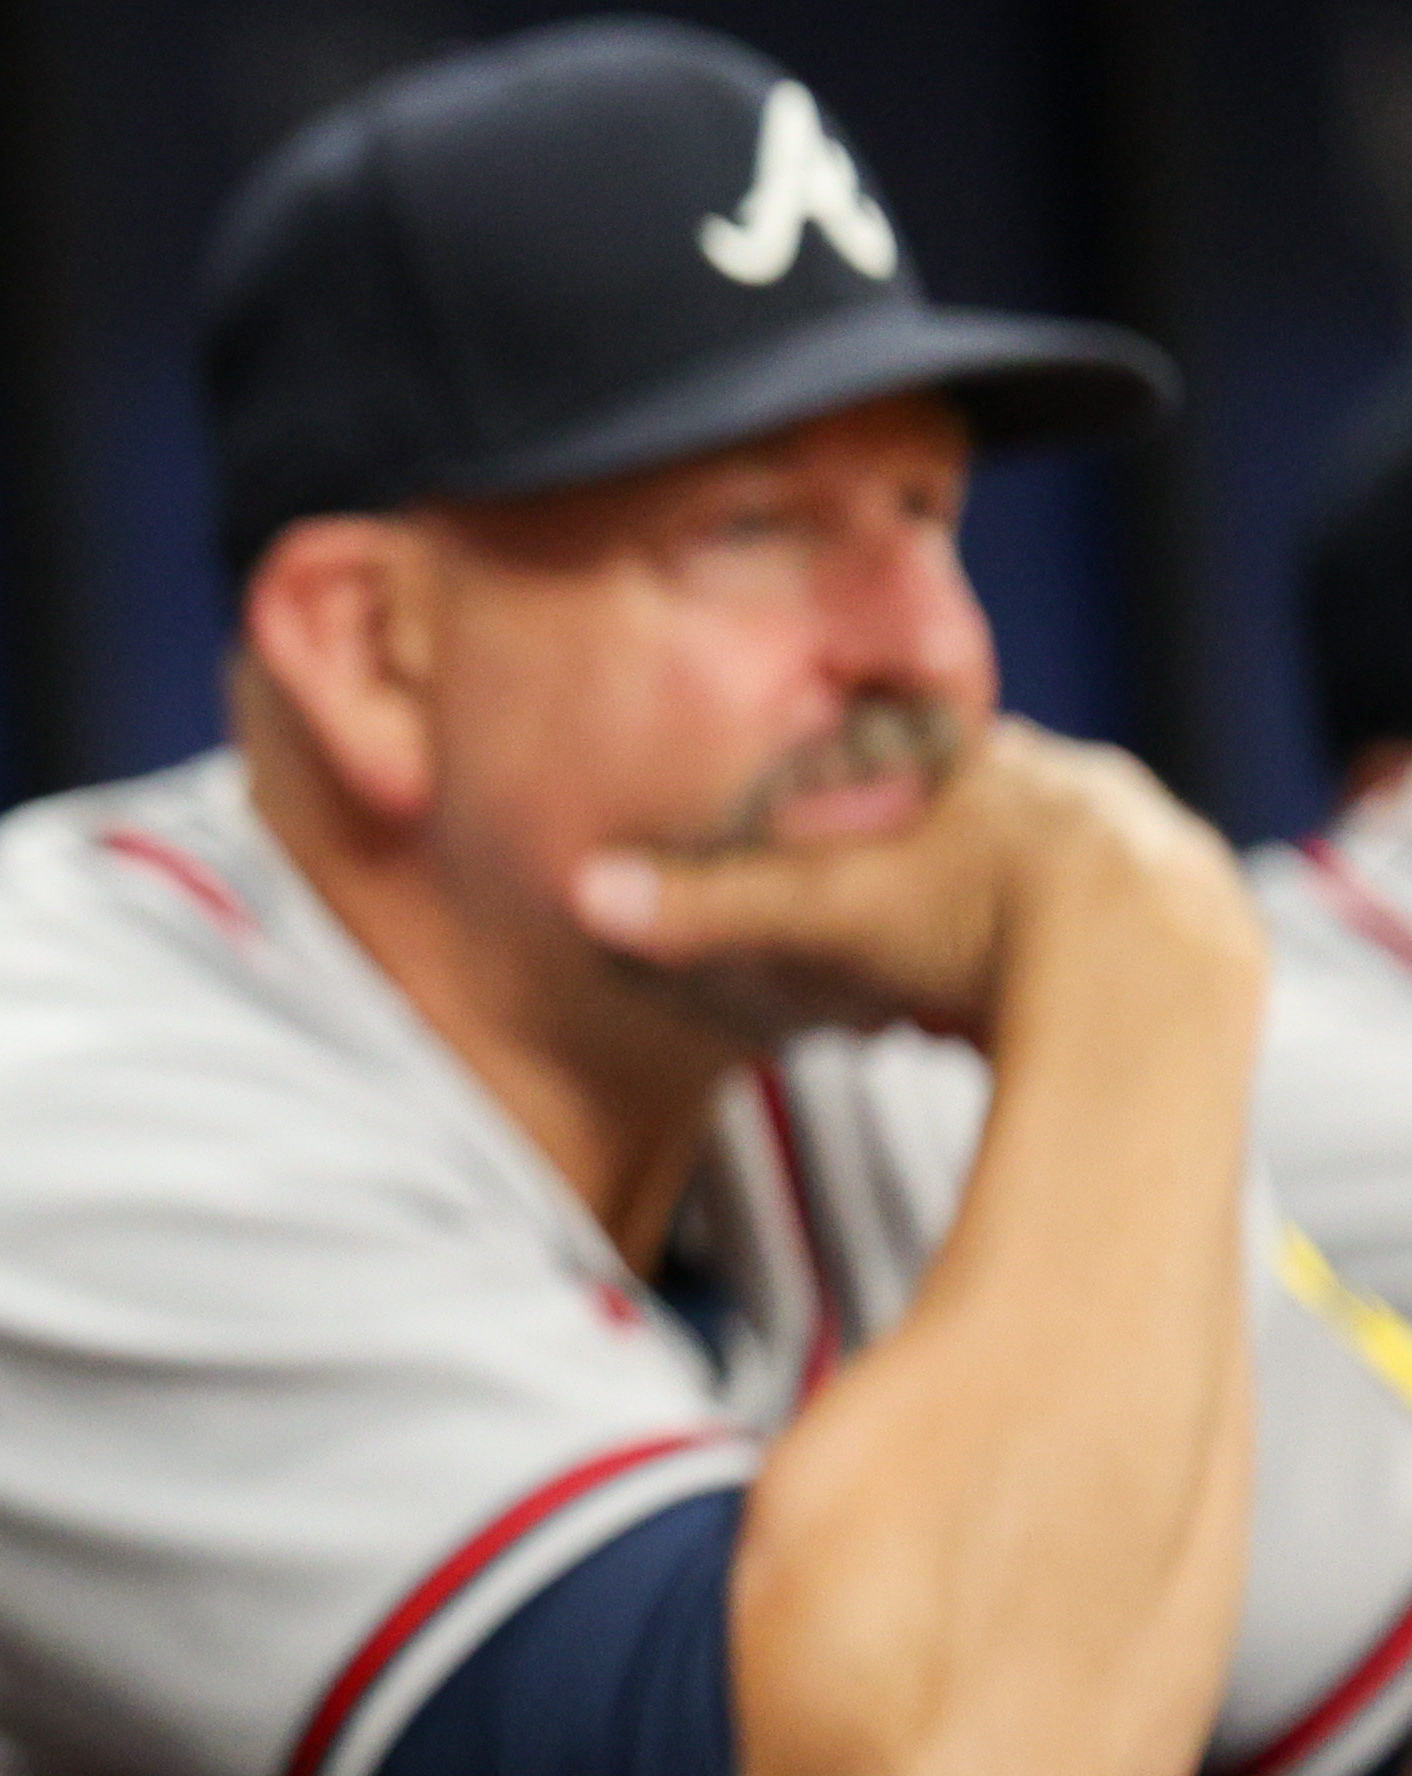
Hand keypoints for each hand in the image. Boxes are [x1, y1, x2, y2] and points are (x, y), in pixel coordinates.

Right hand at [571, 719, 1252, 1046]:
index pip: (913, 766)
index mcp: (985, 762)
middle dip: (938, 875)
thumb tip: (585, 893)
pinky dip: (1065, 971)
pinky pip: (1112, 938)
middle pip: (985, 822)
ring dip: (1007, 927)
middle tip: (896, 941)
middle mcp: (1076, 787)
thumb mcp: (827, 911)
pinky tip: (1030, 1014)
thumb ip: (712, 905)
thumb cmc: (982, 923)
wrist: (1142, 982)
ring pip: (1053, 878)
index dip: (866, 818)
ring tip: (961, 988)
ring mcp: (1145, 850)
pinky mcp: (1191, 922)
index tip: (840, 869)